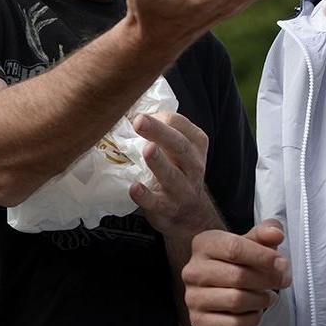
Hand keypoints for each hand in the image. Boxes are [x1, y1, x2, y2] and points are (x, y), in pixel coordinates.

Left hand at [129, 111, 218, 238]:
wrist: (190, 213)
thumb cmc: (177, 172)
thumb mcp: (179, 150)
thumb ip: (162, 132)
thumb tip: (129, 113)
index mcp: (196, 144)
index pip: (179, 124)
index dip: (158, 118)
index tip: (136, 116)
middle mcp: (194, 164)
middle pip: (178, 145)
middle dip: (159, 132)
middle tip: (139, 121)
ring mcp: (183, 187)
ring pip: (171, 174)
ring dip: (158, 162)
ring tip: (146, 150)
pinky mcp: (169, 207)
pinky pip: (157, 202)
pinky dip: (146, 196)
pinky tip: (134, 188)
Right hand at [183, 219, 290, 325]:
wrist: (218, 282)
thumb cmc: (239, 258)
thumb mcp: (252, 239)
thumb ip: (267, 232)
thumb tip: (276, 234)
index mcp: (205, 244)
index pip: (234, 248)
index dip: (263, 257)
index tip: (282, 264)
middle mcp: (194, 270)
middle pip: (237, 276)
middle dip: (268, 279)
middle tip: (283, 280)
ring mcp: (193, 297)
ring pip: (236, 301)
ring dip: (261, 300)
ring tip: (270, 296)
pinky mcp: (198, 320)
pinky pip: (232, 324)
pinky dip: (251, 319)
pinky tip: (256, 310)